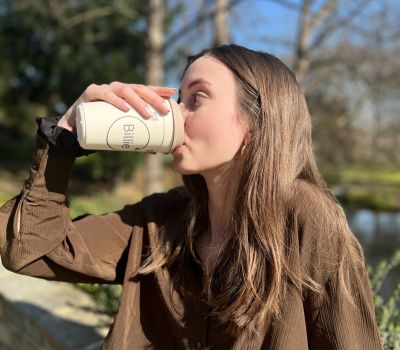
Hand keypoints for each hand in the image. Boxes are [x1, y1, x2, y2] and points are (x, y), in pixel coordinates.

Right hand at [58, 82, 176, 132]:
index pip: (145, 89)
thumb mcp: (120, 131)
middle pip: (138, 88)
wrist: (74, 127)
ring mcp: (104, 88)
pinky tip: (125, 108)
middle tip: (164, 110)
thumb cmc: (101, 128)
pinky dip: (116, 101)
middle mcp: (117, 88)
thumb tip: (156, 151)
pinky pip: (105, 95)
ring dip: (138, 102)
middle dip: (153, 97)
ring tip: (148, 114)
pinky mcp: (91, 93)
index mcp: (125, 95)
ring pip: (125, 90)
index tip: (173, 92)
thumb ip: (135, 138)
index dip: (159, 89)